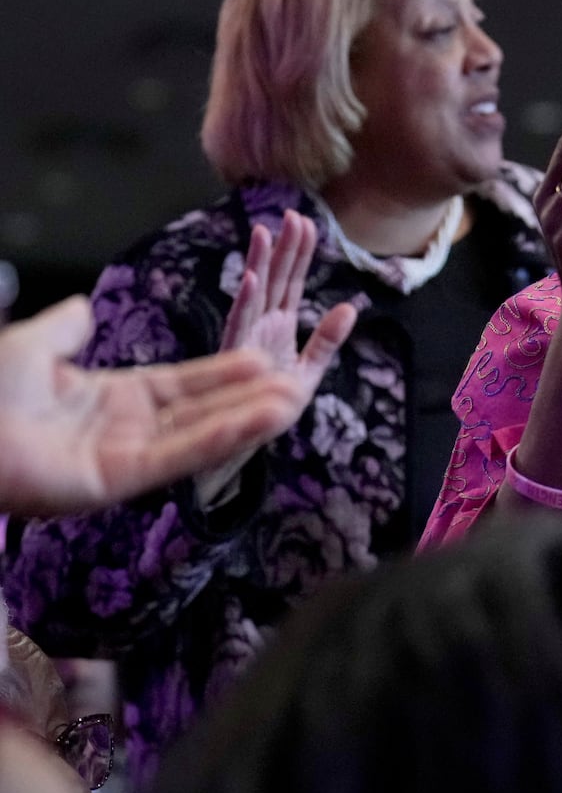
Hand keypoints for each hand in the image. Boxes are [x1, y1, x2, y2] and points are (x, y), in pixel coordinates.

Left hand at [0, 292, 350, 517]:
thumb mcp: (31, 346)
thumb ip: (64, 329)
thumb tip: (82, 310)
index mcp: (106, 401)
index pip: (180, 385)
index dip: (222, 374)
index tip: (265, 358)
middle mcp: (122, 433)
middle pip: (201, 412)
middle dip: (250, 399)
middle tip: (300, 383)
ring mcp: (122, 460)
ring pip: (198, 436)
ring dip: (248, 421)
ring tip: (295, 401)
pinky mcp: (116, 482)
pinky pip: (177, 457)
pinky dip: (219, 438)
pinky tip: (257, 420)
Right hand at [220, 210, 354, 392]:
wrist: (244, 437)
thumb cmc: (270, 404)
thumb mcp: (309, 371)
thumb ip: (327, 340)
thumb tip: (350, 306)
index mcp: (279, 325)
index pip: (293, 282)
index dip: (299, 254)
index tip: (307, 223)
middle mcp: (261, 325)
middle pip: (275, 279)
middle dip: (283, 248)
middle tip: (292, 215)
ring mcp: (246, 337)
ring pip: (254, 294)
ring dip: (259, 263)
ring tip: (263, 233)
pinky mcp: (235, 355)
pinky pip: (240, 325)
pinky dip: (245, 301)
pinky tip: (251, 279)